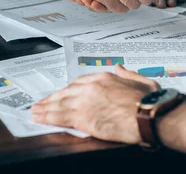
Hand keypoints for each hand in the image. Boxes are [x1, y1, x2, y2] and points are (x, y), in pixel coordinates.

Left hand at [31, 64, 159, 143]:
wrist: (150, 115)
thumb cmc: (150, 101)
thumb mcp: (142, 80)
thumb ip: (127, 74)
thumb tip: (119, 67)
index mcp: (104, 78)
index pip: (80, 83)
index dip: (69, 90)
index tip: (63, 93)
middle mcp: (91, 87)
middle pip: (66, 92)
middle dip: (52, 98)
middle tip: (41, 102)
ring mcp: (85, 102)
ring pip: (60, 104)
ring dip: (45, 107)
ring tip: (35, 111)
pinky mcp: (83, 118)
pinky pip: (61, 117)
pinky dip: (47, 117)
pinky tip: (40, 118)